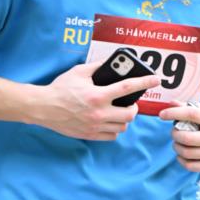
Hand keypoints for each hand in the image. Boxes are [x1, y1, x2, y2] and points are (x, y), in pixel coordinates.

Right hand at [34, 60, 160, 139]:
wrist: (43, 107)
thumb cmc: (60, 88)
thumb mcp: (79, 72)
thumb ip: (98, 67)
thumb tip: (113, 63)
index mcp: (98, 95)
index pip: (128, 88)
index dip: (145, 83)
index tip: (156, 80)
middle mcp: (99, 112)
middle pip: (130, 115)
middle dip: (134, 108)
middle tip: (130, 103)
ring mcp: (95, 126)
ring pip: (122, 127)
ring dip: (124, 119)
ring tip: (119, 112)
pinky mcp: (90, 135)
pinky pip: (112, 136)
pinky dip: (114, 130)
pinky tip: (110, 122)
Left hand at [158, 102, 199, 170]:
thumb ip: (188, 107)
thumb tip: (171, 103)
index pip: (192, 114)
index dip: (174, 113)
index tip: (162, 114)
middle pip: (186, 138)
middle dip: (174, 134)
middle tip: (174, 132)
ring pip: (185, 152)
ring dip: (176, 146)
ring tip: (178, 142)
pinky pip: (188, 165)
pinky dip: (180, 159)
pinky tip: (182, 153)